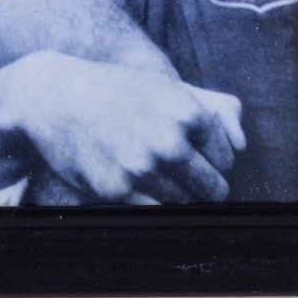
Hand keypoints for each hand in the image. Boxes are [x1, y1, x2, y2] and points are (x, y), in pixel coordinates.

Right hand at [0, 51, 245, 204]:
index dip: (212, 160)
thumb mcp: (164, 87)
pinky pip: (152, 210)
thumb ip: (214, 111)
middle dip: (202, 185)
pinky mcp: (117, 190)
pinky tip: (130, 178)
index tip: (193, 155)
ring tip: (150, 171)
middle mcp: (168, 141)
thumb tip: (243, 145)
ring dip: (174, 194)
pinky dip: (147, 200)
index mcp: (186, 111)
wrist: (53, 97)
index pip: (226, 159)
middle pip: (212, 189)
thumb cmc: (115, 91)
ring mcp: (142, 168)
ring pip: (184, 203)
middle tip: (180, 174)